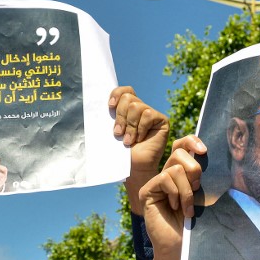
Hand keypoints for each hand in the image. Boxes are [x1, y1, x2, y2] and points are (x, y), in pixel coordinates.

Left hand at [110, 86, 169, 214]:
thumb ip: (109, 115)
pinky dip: (140, 128)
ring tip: (128, 141)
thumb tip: (97, 99)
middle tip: (118, 134)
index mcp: (128, 109)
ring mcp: (152, 114)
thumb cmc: (120, 153)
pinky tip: (139, 139)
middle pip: (128, 98)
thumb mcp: (110, 131)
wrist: (133, 169)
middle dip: (120, 117)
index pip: (124, 91)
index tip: (109, 107)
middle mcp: (141, 109)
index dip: (116, 94)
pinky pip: (148, 115)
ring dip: (129, 126)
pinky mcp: (162, 121)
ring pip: (137, 106)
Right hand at [139, 135, 204, 259]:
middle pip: (179, 152)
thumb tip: (203, 152)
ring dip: (186, 190)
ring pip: (175, 168)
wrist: (182, 245)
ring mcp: (155, 183)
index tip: (204, 151)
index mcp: (180, 173)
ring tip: (187, 207)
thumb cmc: (194, 223)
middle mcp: (166, 175)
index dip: (191, 141)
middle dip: (194, 170)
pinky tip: (174, 208)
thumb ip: (199, 175)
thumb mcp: (201, 194)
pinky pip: (165, 179)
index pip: (182, 145)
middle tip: (196, 189)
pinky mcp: (147, 191)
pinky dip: (175, 193)